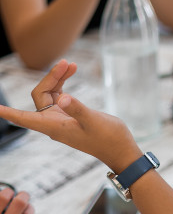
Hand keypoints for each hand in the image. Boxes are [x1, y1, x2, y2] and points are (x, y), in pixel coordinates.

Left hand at [0, 60, 141, 173]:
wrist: (120, 150)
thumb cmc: (108, 139)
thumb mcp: (93, 121)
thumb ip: (77, 109)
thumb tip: (63, 97)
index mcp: (54, 126)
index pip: (23, 118)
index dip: (7, 112)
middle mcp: (53, 123)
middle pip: (40, 95)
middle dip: (51, 76)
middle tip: (68, 63)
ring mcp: (62, 119)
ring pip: (50, 94)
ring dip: (58, 78)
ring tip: (72, 65)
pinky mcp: (70, 116)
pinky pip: (60, 96)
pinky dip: (63, 83)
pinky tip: (72, 73)